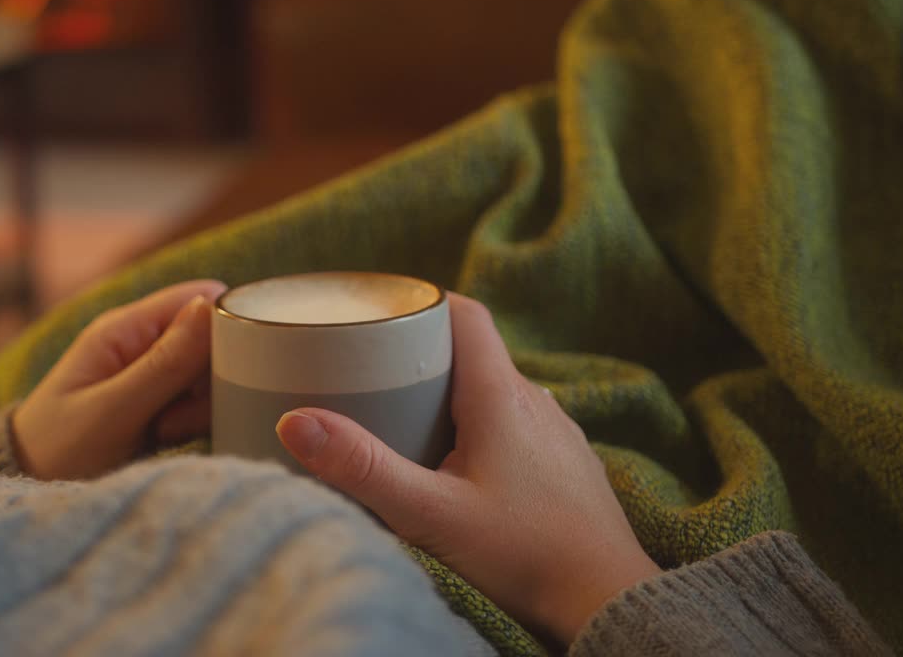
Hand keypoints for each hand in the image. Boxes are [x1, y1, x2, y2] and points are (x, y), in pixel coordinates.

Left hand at [13, 280, 225, 480]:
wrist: (28, 489)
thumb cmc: (57, 449)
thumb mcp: (112, 410)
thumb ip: (164, 363)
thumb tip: (210, 306)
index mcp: (123, 329)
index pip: (198, 299)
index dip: (222, 327)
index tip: (220, 372)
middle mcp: (141, 343)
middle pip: (209, 339)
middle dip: (208, 378)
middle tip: (175, 417)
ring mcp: (151, 374)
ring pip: (208, 374)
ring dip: (199, 405)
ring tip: (164, 432)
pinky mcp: (159, 404)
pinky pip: (198, 401)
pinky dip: (193, 421)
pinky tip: (167, 439)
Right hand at [275, 294, 660, 645]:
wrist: (607, 602)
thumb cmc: (525, 557)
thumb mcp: (430, 515)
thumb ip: (363, 468)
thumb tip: (295, 421)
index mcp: (503, 396)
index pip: (466, 314)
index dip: (425, 301)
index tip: (384, 309)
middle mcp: (537, 402)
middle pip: (476, 352)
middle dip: (425, 354)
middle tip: (375, 370)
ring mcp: (557, 434)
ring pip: (498, 391)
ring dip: (455, 394)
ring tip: (409, 418)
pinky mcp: (566, 466)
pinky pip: (518, 425)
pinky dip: (483, 427)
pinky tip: (461, 465)